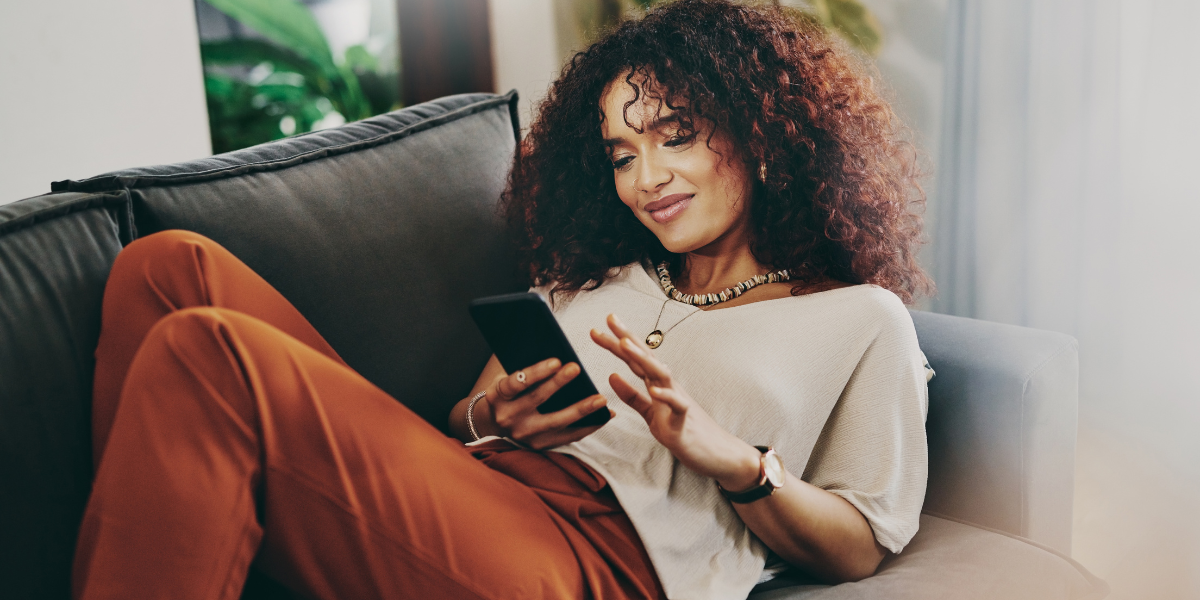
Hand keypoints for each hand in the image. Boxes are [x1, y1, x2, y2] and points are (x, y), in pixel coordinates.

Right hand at [480, 358, 611, 449]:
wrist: (492, 424)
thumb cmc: (507, 394)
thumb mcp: (507, 380)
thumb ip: (526, 372)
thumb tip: (559, 359)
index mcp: (498, 397)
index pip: (517, 383)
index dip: (537, 372)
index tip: (557, 360)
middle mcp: (508, 417)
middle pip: (537, 399)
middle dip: (559, 383)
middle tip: (577, 368)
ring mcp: (524, 435)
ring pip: (556, 422)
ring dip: (581, 410)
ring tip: (601, 399)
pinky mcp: (538, 446)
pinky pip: (567, 437)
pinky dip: (587, 426)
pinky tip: (604, 415)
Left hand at [590, 314, 762, 490]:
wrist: (715, 452)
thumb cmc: (684, 430)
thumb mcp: (651, 414)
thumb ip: (632, 396)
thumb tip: (611, 376)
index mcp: (658, 385)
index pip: (636, 358)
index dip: (619, 341)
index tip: (599, 326)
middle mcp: (667, 387)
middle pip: (645, 358)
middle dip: (626, 339)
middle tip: (608, 320)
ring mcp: (677, 401)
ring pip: (660, 374)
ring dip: (642, 358)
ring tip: (624, 345)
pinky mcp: (685, 421)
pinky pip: (677, 406)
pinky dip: (666, 396)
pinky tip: (654, 390)